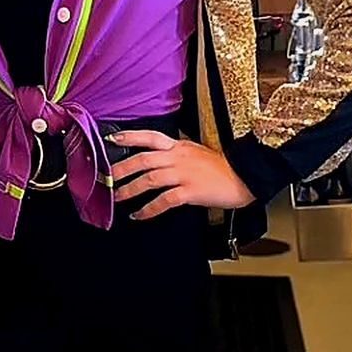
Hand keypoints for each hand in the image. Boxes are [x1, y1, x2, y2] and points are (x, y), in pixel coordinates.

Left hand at [110, 130, 255, 220]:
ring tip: (118, 197)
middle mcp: (178, 157)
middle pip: (143, 159)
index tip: (112, 139)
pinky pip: (163, 201)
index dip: (129, 137)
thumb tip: (158, 159)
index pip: (150, 136)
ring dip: (130, 190)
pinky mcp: (190, 192)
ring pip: (149, 180)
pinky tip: (140, 215)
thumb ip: (177, 153)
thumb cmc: (222, 166)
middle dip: (121, 169)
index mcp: (179, 145)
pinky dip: (149, 209)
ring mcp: (184, 174)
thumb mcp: (197, 151)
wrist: (245, 176)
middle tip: (107, 177)